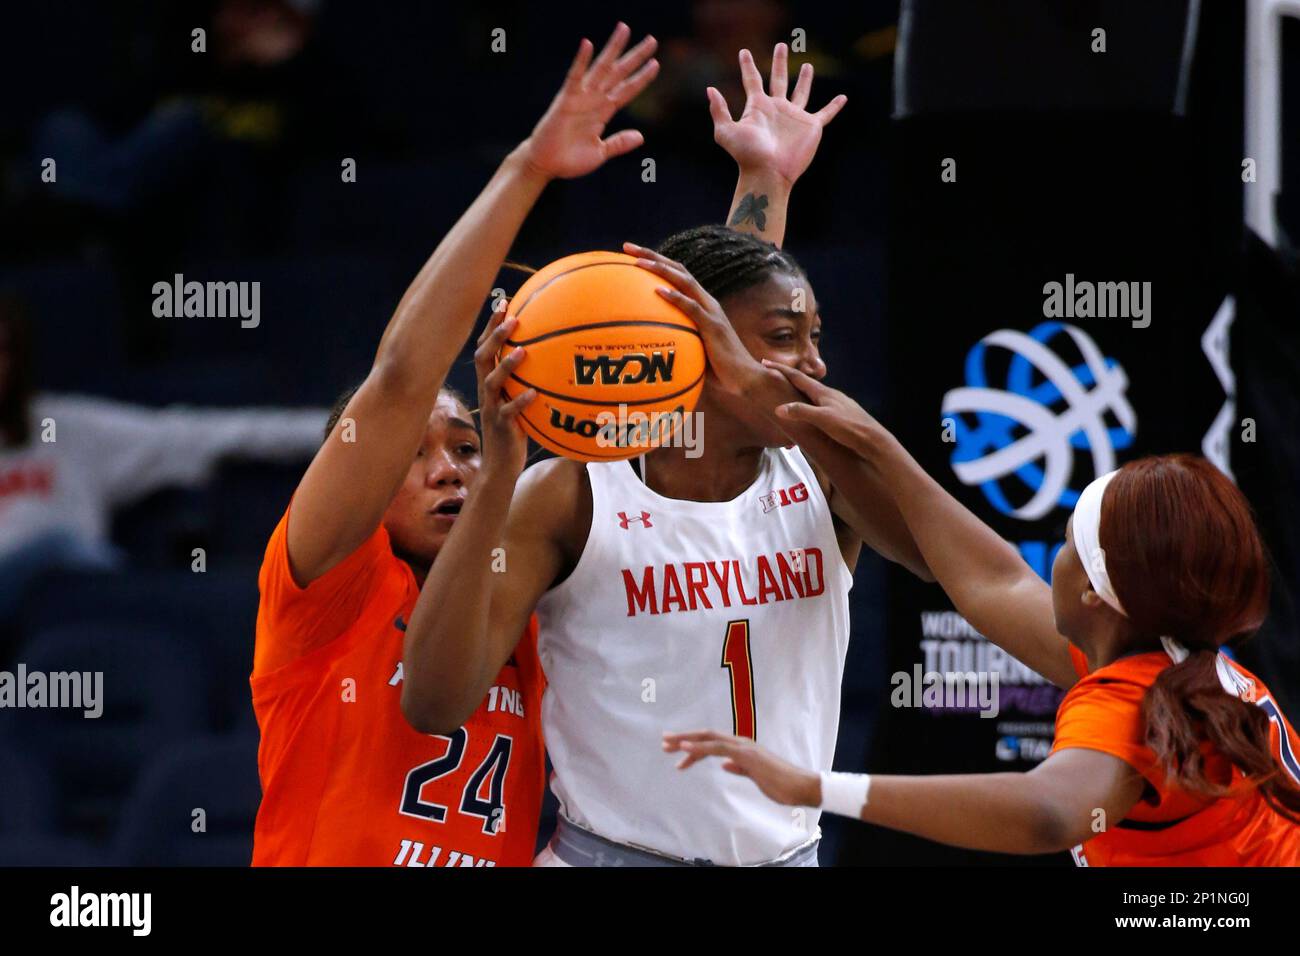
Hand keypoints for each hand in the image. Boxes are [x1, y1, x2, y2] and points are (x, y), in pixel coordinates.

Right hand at [474, 307, 534, 476]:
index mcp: (490, 384)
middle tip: (512, 317)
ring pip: (491, 382)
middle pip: (483, 357)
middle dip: (495, 335)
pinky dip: (520, 402)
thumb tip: (561, 364)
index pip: (485, 348)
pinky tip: (534, 394)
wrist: (501, 468)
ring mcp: (491, 409)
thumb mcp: (522, 404)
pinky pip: (508, 412)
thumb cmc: (516, 433)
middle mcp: (487, 392)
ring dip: (506, 365)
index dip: (492, 326)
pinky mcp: (501, 428)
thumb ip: (532, 384)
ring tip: (522, 351)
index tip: (505, 303)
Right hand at [519, 23, 658, 180]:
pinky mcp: (565, 100)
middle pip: (618, 73)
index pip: (626, 90)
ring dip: (613, 49)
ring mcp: (580, 98)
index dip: (641, 78)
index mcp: (603, 112)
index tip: (655, 64)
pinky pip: (574, 77)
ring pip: (601, 68)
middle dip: (635, 57)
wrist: (546, 165)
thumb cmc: (569, 160)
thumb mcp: (601, 153)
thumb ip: (619, 143)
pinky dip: (581, 61)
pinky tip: (588, 44)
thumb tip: (641, 137)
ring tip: (625, 29)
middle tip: (652, 40)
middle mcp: (594, 100)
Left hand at [623, 241, 769, 397]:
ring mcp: (711, 313)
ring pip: (684, 282)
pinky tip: (658, 291)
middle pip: (678, 270)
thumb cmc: (719, 370)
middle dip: (652, 255)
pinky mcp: (713, 326)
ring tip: (638, 262)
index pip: (678, 276)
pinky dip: (675, 297)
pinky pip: (692, 308)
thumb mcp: (694, 350)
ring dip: (660, 269)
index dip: (658, 262)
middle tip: (628, 247)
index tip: (632, 255)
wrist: (745, 378)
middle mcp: (708, 302)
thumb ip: (679, 342)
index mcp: (703, 305)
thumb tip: (652, 347)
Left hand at [663, 730, 821, 807]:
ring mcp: (743, 747)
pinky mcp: (746, 755)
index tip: (675, 750)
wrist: (800, 786)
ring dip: (686, 741)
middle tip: (663, 742)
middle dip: (683, 738)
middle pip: (706, 735)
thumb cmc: (781, 784)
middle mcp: (741, 743)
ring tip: (668, 744)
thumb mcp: (756, 776)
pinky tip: (685, 749)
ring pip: (709, 738)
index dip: (693, 744)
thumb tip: (726, 765)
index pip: (712, 743)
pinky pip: (718, 747)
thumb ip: (741, 768)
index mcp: (742, 748)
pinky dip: (699, 746)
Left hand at [709, 44, 846, 187]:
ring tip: (807, 65)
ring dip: (804, 79)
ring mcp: (794, 118)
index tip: (743, 51)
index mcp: (758, 107)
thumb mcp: (725, 132)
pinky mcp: (811, 127)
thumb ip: (718, 110)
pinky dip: (834, 107)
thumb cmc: (746, 155)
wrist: (767, 173)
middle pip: (778, 79)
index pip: (752, 80)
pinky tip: (843, 97)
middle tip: (781, 45)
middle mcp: (776, 109)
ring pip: (801, 93)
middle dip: (779, 62)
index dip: (747, 66)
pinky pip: (825, 114)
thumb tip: (710, 89)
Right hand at [764, 359, 892, 458]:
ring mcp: (837, 404)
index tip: (765, 362)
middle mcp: (830, 395)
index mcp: (823, 393)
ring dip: (798, 391)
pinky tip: (810, 411)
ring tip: (788, 391)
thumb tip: (779, 408)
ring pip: (813, 394)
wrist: (873, 441)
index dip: (780, 370)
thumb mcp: (823, 420)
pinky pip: (819, 405)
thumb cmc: (849, 428)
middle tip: (773, 373)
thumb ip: (801, 412)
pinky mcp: (842, 415)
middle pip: (805, 383)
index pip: (797, 377)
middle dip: (788, 378)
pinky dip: (808, 403)